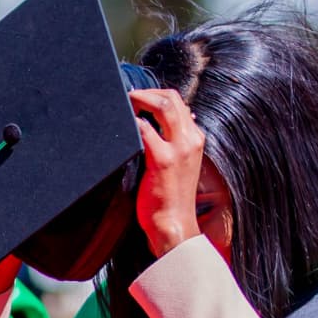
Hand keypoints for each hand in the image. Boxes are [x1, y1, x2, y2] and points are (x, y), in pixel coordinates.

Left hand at [129, 86, 206, 256]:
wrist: (174, 224)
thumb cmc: (172, 198)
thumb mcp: (181, 166)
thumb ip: (175, 144)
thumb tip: (162, 126)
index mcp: (196, 139)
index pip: (180, 104)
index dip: (157, 96)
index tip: (139, 98)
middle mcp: (191, 140)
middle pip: (172, 98)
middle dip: (147, 92)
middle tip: (128, 96)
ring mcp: (179, 149)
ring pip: (163, 105)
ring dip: (140, 99)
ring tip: (123, 104)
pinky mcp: (163, 160)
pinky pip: (145, 129)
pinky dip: (132, 122)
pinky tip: (121, 125)